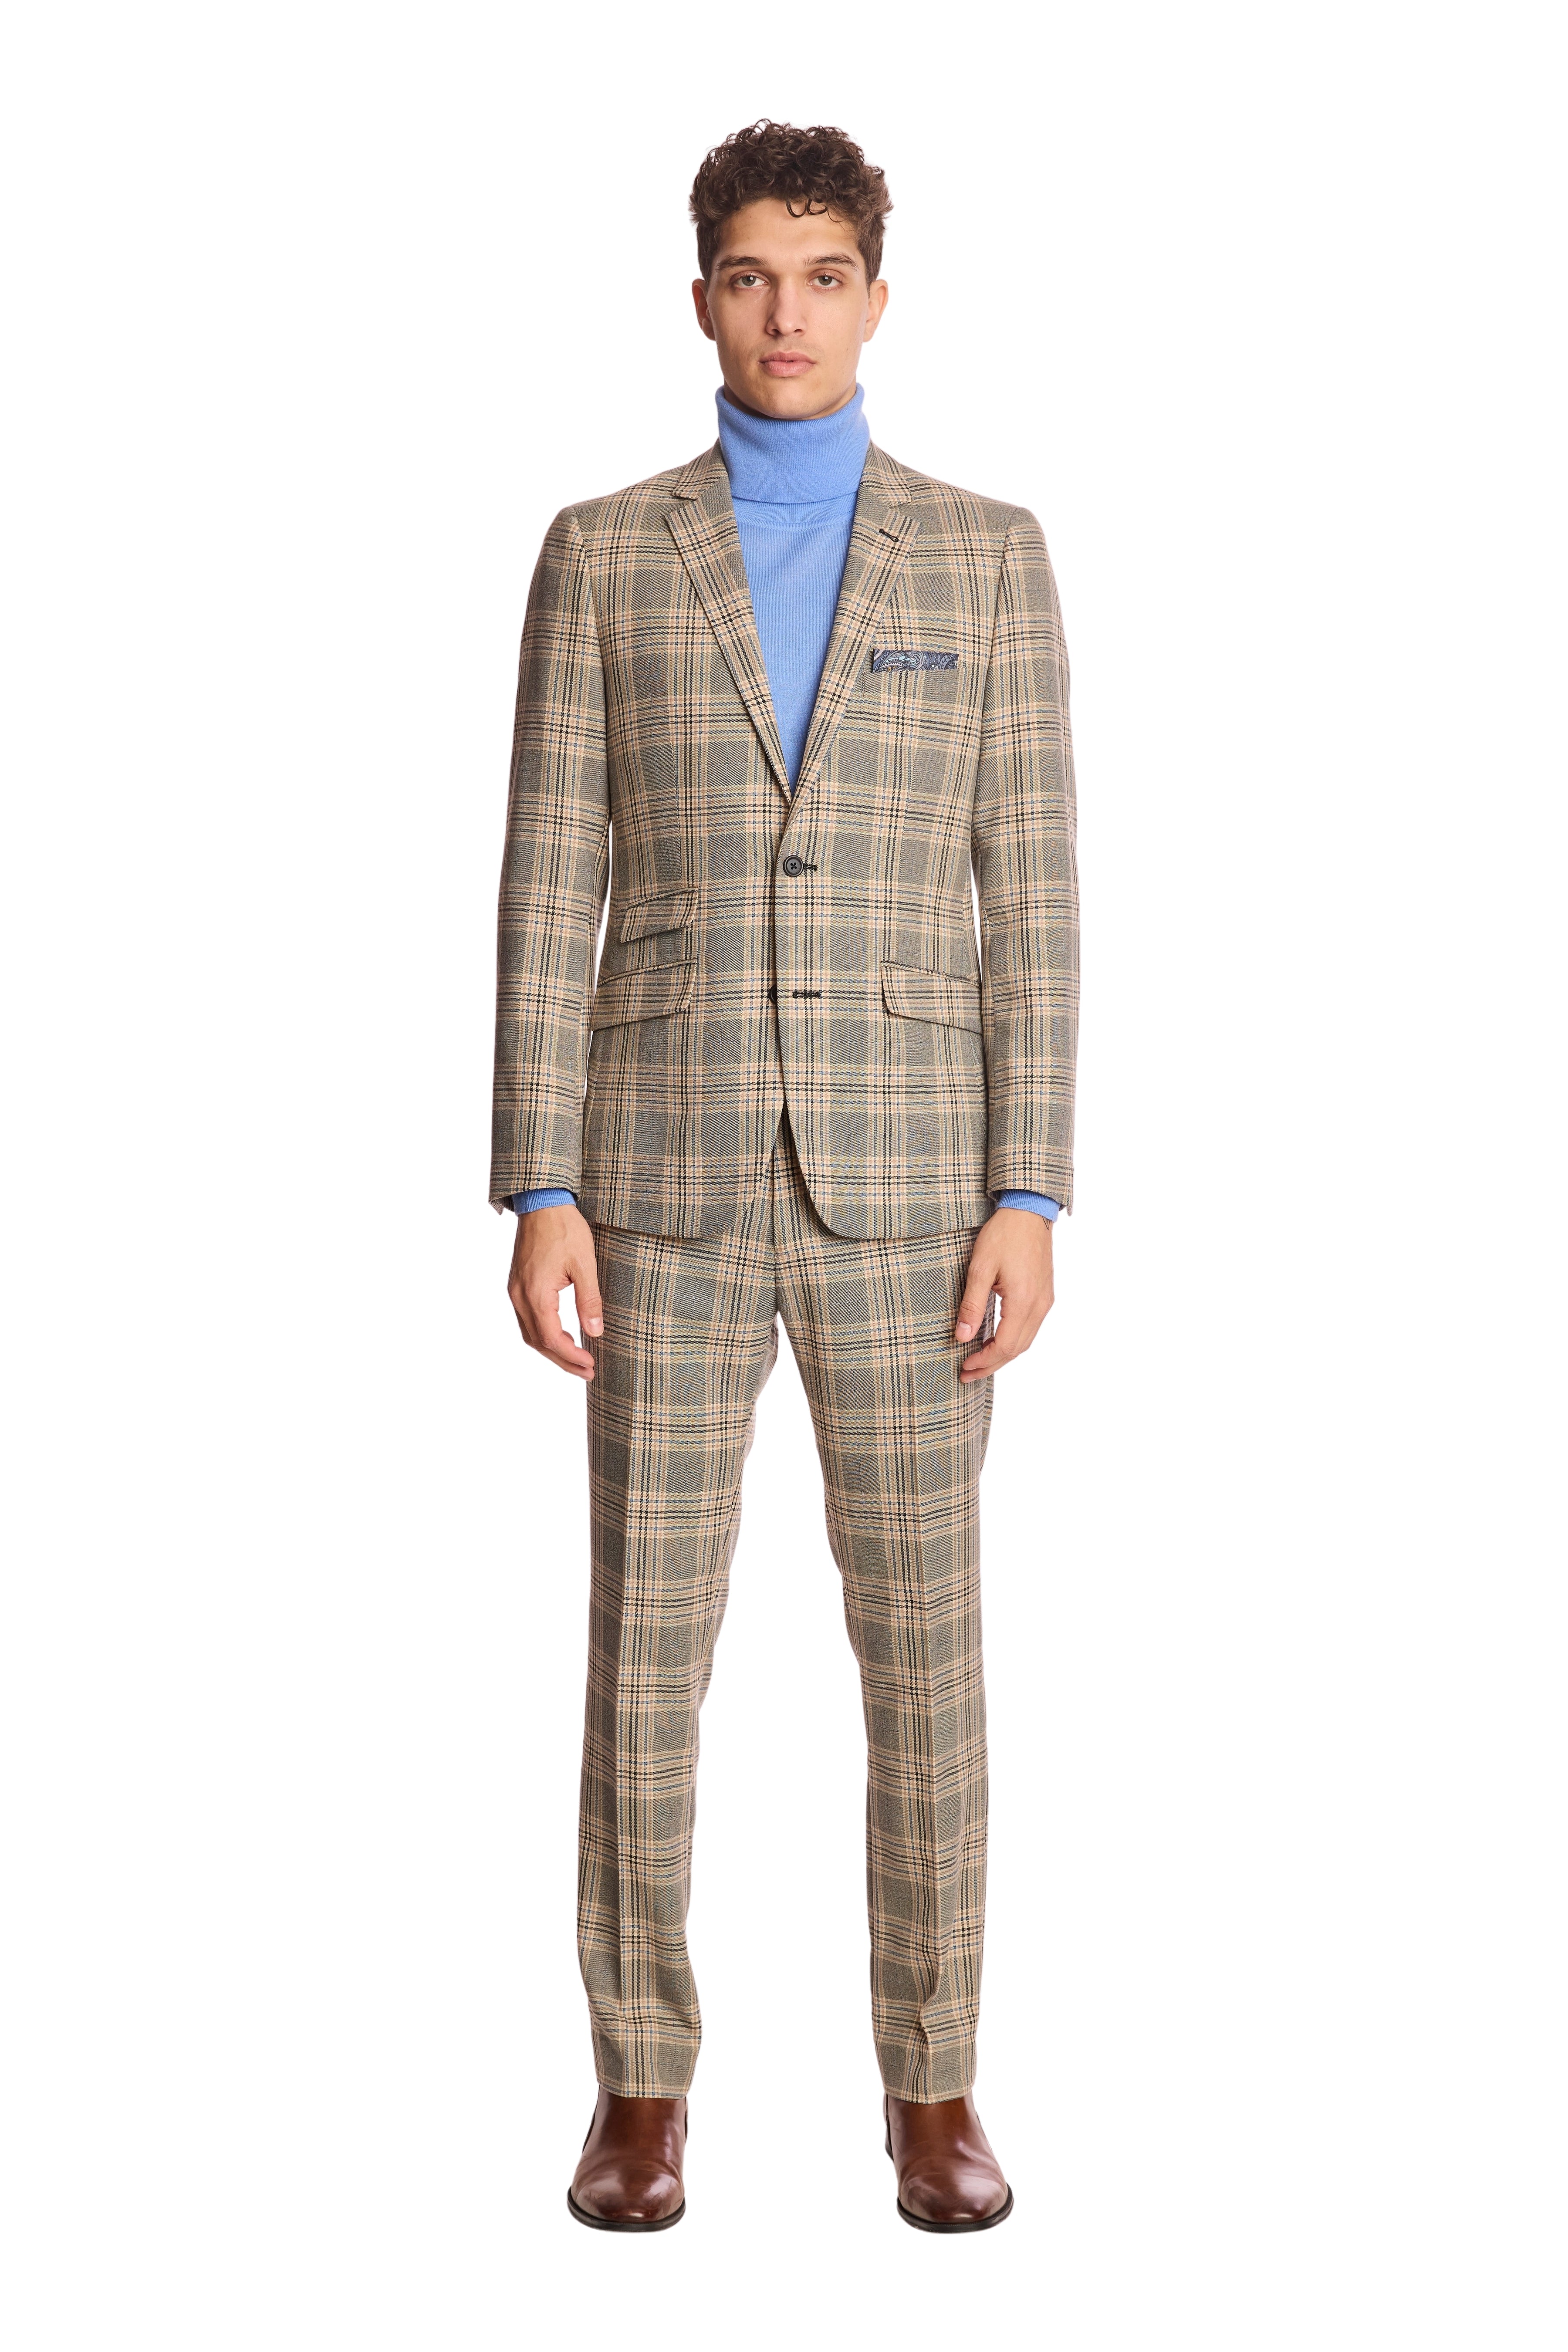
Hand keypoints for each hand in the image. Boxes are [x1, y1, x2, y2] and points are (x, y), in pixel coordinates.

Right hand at [507, 1203, 603, 1379]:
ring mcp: (515, 1291)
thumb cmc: (564, 1229)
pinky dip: (543, 1334)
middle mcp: (519, 1296)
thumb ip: (589, 1300)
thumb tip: (595, 1332)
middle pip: (538, 1342)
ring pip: (530, 1333)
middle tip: (587, 1371)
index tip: (591, 1365)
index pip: (552, 1339)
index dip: (571, 1357)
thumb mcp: (585, 1264)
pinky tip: (561, 1335)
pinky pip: (526, 1319)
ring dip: (552, 1350)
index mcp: (536, 1294)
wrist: (541, 1203)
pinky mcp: (517, 1285)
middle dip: (563, 1361)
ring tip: (576, 1359)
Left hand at [954, 1208, 1054, 1379]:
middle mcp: (1039, 1306)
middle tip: (966, 1374)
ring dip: (1002, 1355)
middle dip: (991, 1364)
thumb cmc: (1003, 1235)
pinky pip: (1030, 1327)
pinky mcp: (1044, 1295)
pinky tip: (996, 1341)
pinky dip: (1013, 1340)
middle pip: (1017, 1349)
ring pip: (1025, 1341)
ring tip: (979, 1362)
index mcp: (1023, 1301)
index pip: (1005, 1346)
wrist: (1029, 1211)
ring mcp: (1045, 1301)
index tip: (964, 1366)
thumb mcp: (980, 1268)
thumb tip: (961, 1337)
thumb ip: (972, 1305)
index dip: (984, 1361)